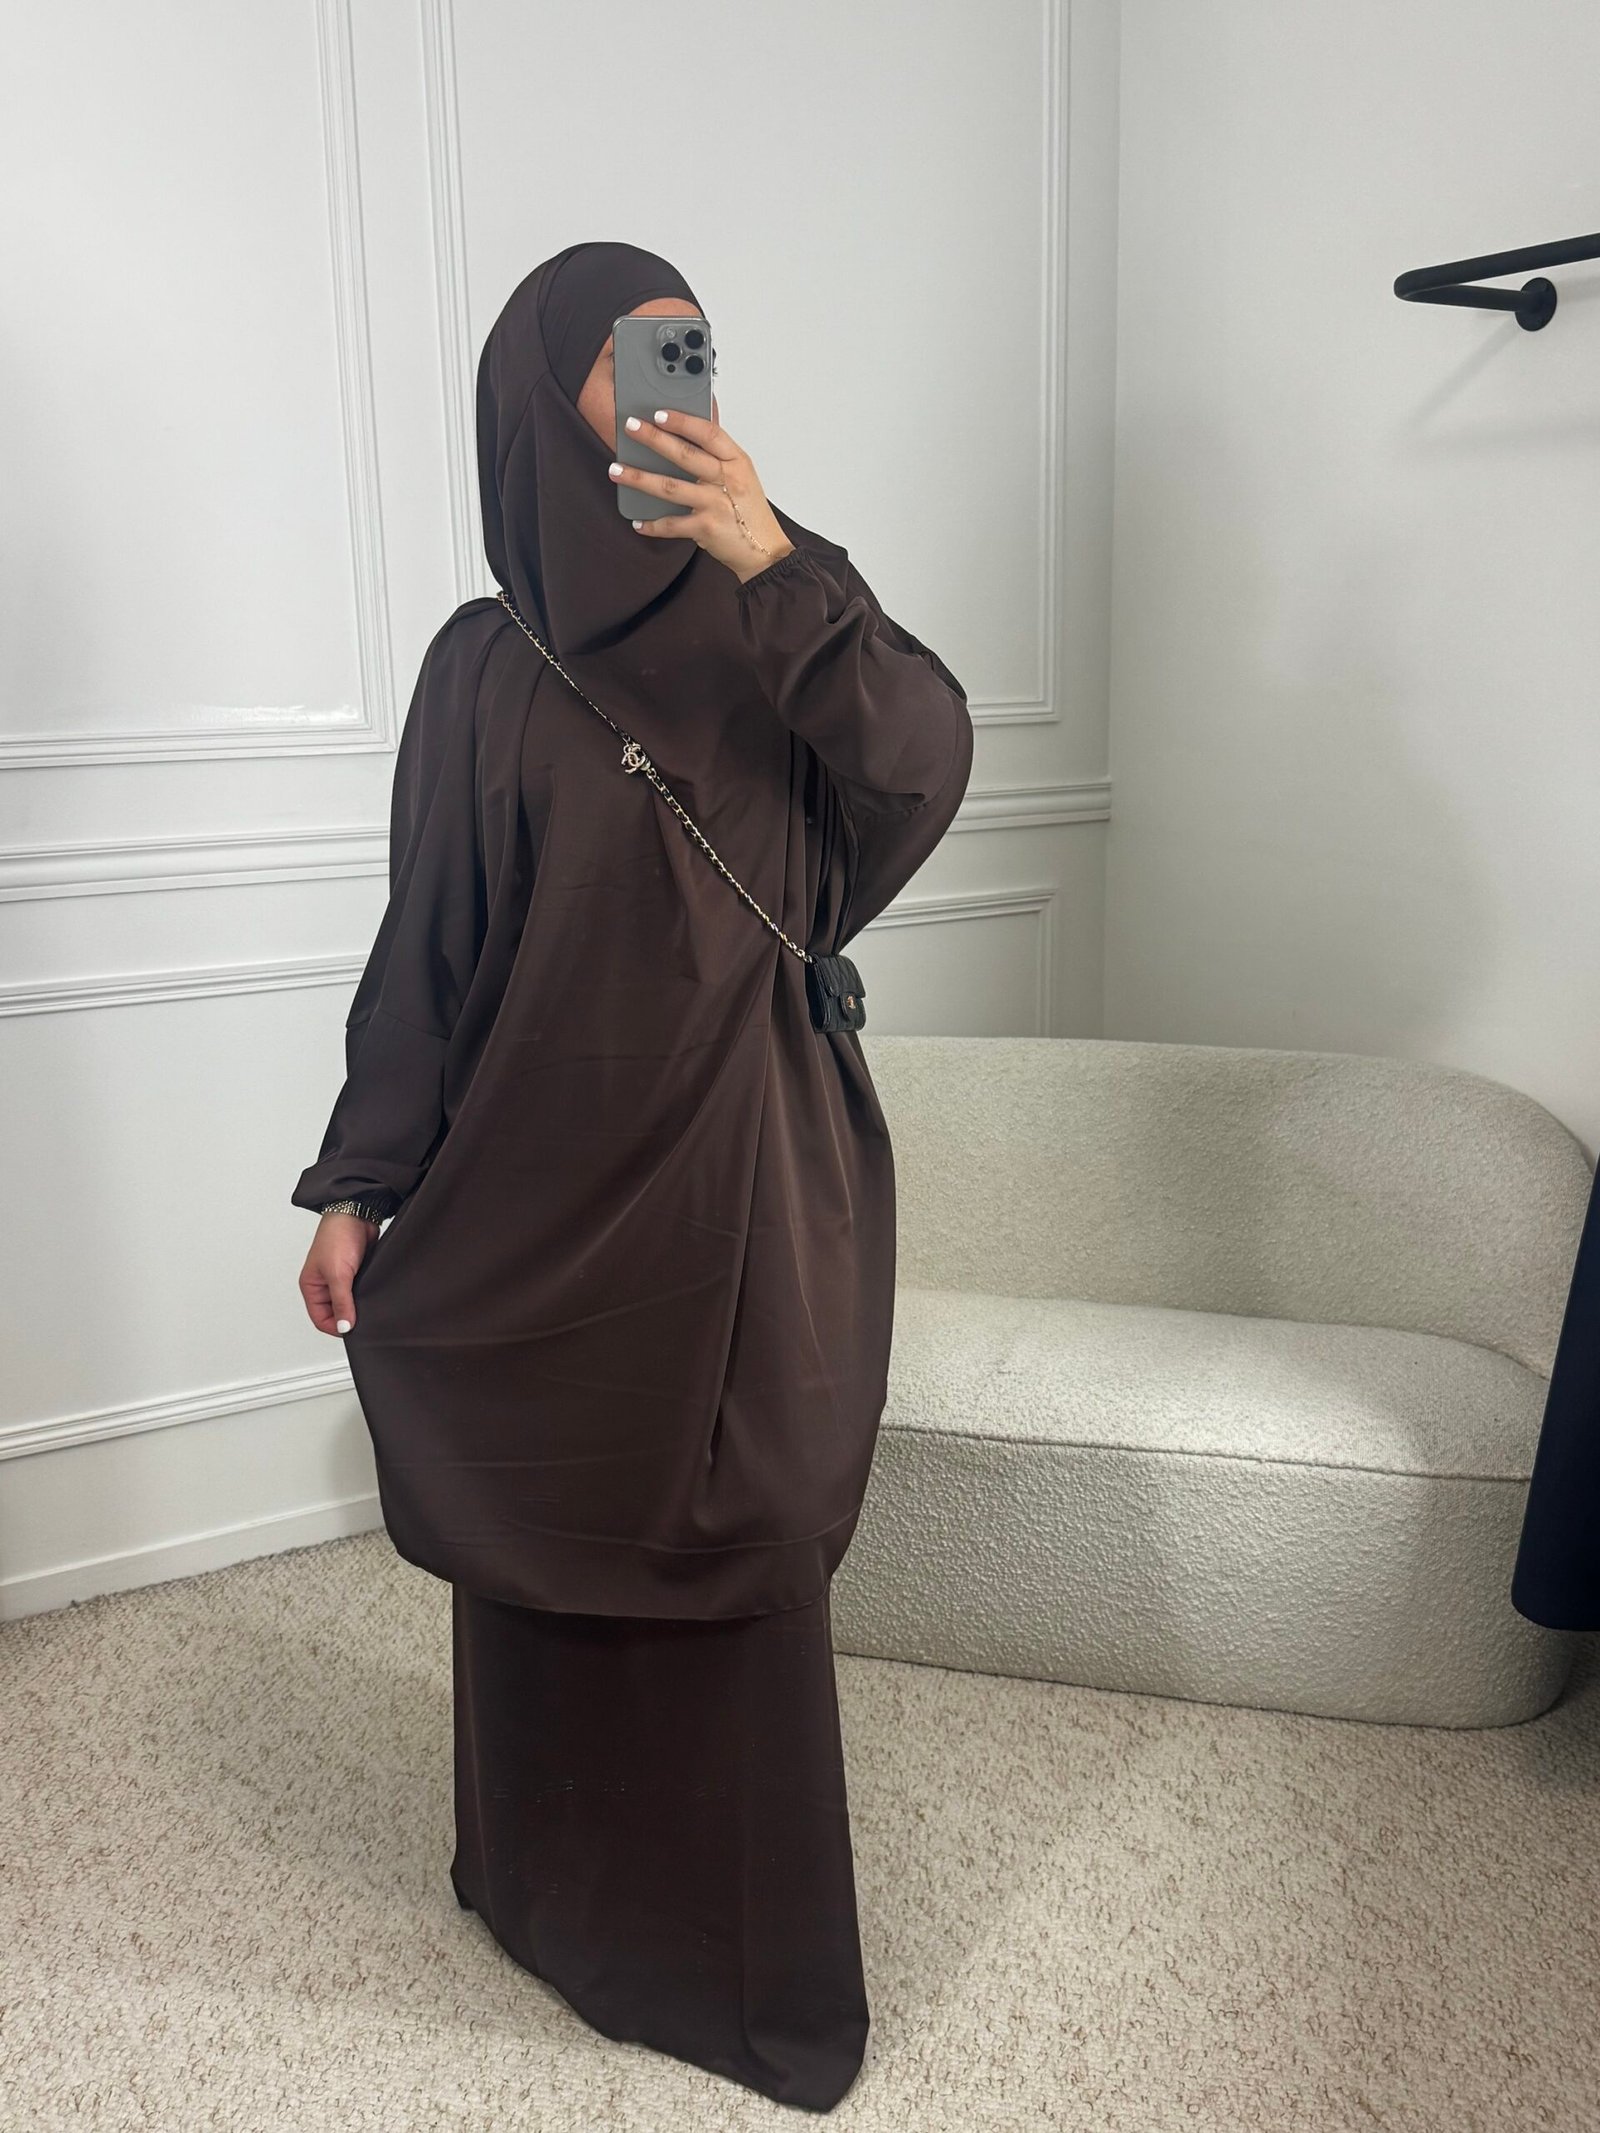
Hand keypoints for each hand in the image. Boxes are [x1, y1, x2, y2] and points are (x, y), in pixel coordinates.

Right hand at [298, 1211, 379, 1336]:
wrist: (357, 1212)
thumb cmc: (338, 1236)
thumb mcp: (338, 1274)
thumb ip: (341, 1302)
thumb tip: (345, 1327)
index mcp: (312, 1286)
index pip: (320, 1319)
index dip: (336, 1327)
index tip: (354, 1329)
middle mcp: (324, 1285)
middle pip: (335, 1313)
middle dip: (349, 1318)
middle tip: (366, 1320)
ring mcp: (341, 1279)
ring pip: (349, 1303)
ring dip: (359, 1306)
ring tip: (371, 1306)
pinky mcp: (356, 1273)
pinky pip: (360, 1292)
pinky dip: (367, 1295)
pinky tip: (375, 1295)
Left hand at [608, 409, 796, 583]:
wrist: (765, 551)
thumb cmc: (750, 512)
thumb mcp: (742, 476)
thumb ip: (719, 456)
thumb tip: (689, 430)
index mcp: (737, 462)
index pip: (709, 433)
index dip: (682, 421)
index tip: (659, 413)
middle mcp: (728, 481)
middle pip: (685, 455)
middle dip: (654, 438)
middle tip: (630, 426)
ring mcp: (716, 505)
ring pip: (670, 488)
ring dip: (639, 478)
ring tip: (617, 470)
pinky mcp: (706, 528)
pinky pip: (672, 525)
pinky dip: (652, 525)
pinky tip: (638, 521)